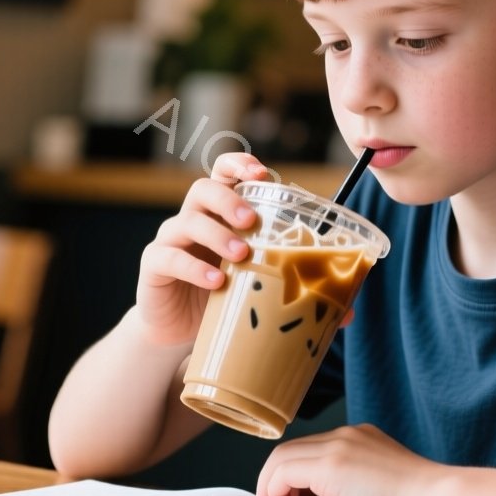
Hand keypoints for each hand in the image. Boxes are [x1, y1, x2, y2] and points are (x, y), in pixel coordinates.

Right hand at [132, 152, 270, 345]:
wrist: (179, 330)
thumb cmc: (223, 297)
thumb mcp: (253, 277)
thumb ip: (284, 275)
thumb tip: (343, 305)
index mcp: (217, 213)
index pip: (222, 173)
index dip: (239, 165)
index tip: (262, 175)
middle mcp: (191, 218)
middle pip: (202, 189)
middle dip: (229, 200)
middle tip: (251, 221)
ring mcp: (170, 240)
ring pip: (188, 222)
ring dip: (217, 235)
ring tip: (241, 255)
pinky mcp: (153, 265)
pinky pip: (168, 257)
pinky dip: (194, 268)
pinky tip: (217, 281)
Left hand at [255, 424, 445, 495]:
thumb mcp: (383, 490)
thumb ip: (355, 490)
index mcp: (361, 439)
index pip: (312, 451)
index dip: (294, 477)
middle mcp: (346, 435)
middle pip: (292, 450)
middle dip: (276, 480)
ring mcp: (339, 445)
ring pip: (283, 457)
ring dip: (271, 486)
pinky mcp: (331, 464)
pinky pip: (283, 471)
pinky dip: (274, 490)